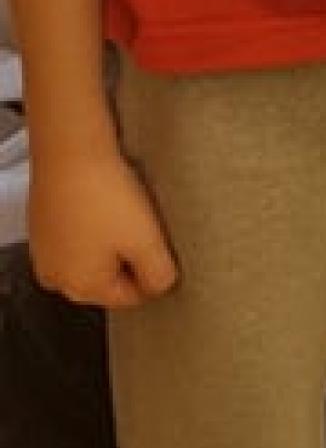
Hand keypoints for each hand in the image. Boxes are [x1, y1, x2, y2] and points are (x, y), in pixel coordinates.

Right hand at [29, 140, 178, 308]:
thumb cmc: (105, 196)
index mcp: (82, 289)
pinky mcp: (41, 226)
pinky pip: (75, 236)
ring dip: (110, 241)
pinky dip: (91, 225)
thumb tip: (160, 286)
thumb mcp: (147, 241)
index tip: (161, 248)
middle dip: (129, 258)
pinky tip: (102, 204)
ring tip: (123, 213)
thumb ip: (160, 275)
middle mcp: (56, 278)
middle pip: (109, 278)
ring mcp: (45, 252)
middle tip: (143, 228)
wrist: (70, 150)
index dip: (153, 273)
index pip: (130, 297)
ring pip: (92, 256)